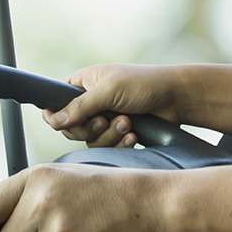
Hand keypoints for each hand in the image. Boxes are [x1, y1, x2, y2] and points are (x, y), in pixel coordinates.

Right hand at [44, 64, 182, 147]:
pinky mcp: (118, 134)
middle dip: (90, 128)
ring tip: (128, 123)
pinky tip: (134, 136)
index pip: (55, 102)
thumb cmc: (144, 84)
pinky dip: (120, 144)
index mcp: (84, 83)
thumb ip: (80, 106)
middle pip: (71, 128)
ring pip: (90, 141)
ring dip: (109, 136)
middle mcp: (91, 102)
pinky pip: (108, 148)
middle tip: (106, 120)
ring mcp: (105, 119)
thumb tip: (53, 121)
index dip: (56, 115)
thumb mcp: (109, 91)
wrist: (177, 98)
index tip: (64, 123)